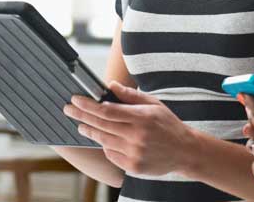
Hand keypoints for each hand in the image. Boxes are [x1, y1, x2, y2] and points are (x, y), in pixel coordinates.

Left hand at [63, 81, 195, 176]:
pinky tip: (103, 139)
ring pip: (104, 140)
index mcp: (142, 117)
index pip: (108, 111)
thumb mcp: (154, 104)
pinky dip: (105, 145)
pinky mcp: (132, 167)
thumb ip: (131, 96)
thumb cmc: (168, 124)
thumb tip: (110, 86)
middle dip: (82, 116)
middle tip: (69, 109)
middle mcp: (137, 136)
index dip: (89, 105)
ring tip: (80, 125)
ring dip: (90, 131)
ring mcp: (134, 153)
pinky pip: (111, 154)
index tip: (76, 99)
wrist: (185, 151)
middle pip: (101, 125)